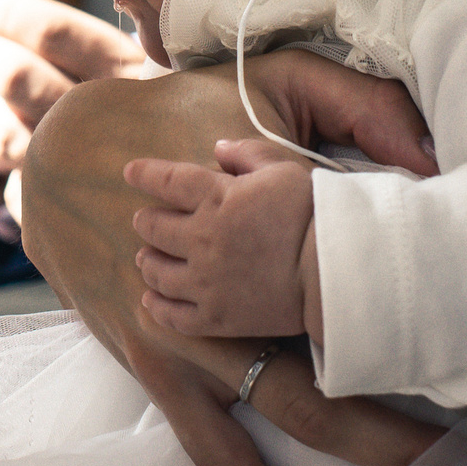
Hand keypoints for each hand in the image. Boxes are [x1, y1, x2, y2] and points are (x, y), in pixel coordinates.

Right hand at [19, 70, 441, 465]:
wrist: (63, 150)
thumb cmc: (179, 111)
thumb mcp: (273, 82)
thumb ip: (358, 107)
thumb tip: (431, 155)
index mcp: (253, 256)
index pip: (347, 328)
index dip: (411, 359)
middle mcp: (213, 321)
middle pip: (307, 410)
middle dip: (383, 446)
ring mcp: (174, 355)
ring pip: (234, 456)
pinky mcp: (149, 367)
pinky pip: (200, 447)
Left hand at [130, 139, 315, 338]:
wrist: (336, 272)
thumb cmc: (316, 215)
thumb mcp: (284, 169)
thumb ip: (247, 154)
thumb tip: (218, 148)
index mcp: (217, 197)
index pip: (167, 180)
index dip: (145, 174)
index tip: (130, 172)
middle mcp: (202, 238)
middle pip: (153, 227)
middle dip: (146, 221)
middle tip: (144, 221)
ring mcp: (206, 281)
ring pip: (157, 272)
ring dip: (148, 261)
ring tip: (146, 258)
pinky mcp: (217, 317)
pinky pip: (174, 316)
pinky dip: (157, 307)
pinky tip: (151, 301)